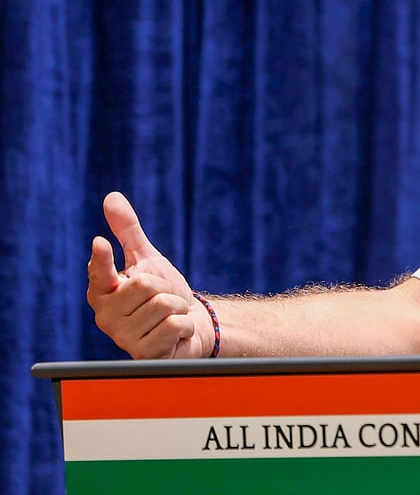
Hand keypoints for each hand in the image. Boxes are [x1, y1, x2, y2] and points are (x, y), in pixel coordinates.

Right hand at [86, 192, 212, 358]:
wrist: (189, 326)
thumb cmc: (163, 292)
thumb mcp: (147, 258)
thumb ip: (127, 231)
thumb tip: (111, 197)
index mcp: (102, 291)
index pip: (99, 271)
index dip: (101, 258)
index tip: (100, 243)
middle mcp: (106, 315)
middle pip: (147, 284)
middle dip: (166, 287)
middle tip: (163, 298)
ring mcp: (123, 337)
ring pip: (164, 305)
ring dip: (178, 307)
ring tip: (169, 316)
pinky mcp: (143, 354)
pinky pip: (174, 325)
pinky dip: (184, 325)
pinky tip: (174, 333)